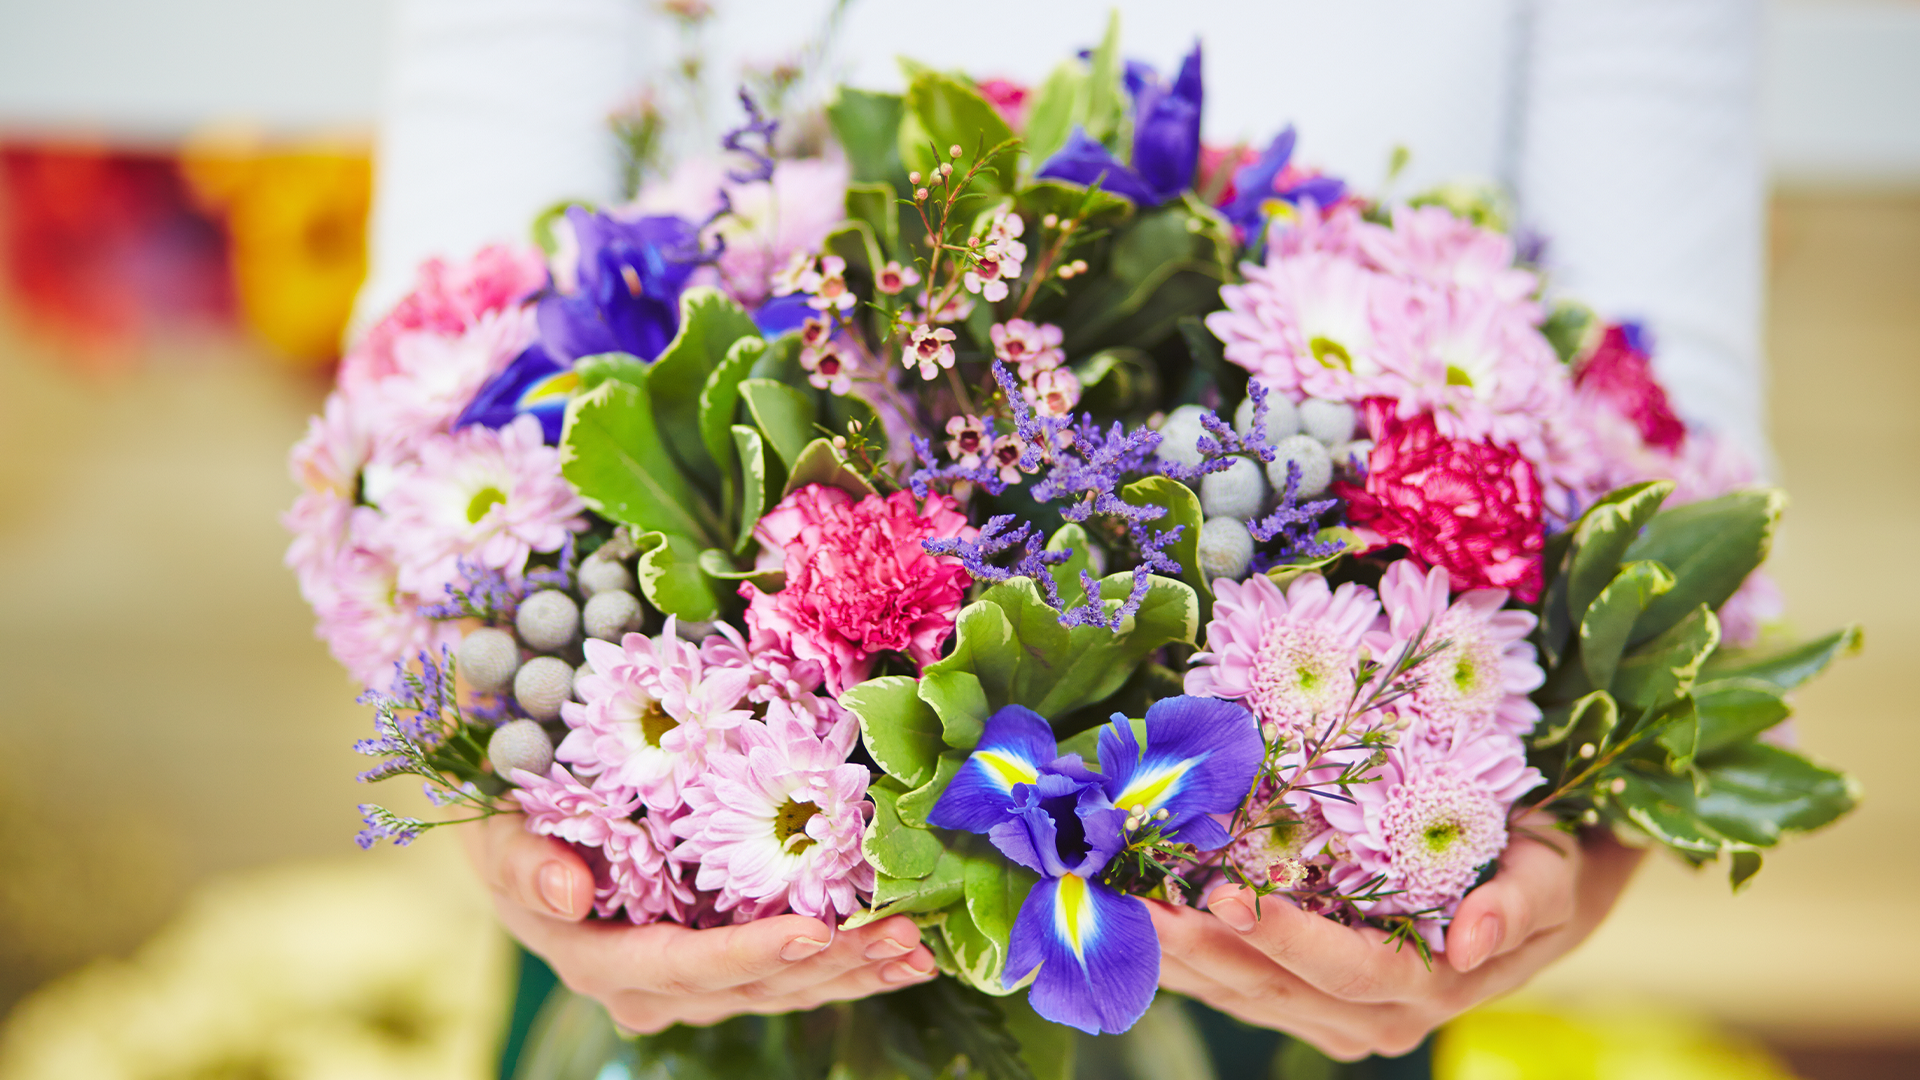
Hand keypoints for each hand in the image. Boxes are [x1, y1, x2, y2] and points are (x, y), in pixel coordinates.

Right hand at [464, 813, 938, 1032]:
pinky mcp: (726, 964)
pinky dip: (850, 964)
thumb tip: (566, 890)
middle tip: (901, 936)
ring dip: (854, 970)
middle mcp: (654, 988)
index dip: (751, 956)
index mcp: (601, 961)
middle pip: (755, 987)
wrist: (523, 839)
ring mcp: (695, 983)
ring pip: (786, 990)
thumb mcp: (499, 838)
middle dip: (831, 965)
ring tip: (917, 947)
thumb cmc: (512, 827)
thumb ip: (523, 864)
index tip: (813, 934)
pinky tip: (904, 954)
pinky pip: (795, 975)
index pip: (685, 968)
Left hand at [1149, 819, 1643, 1060]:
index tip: (1228, 894)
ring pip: (1238, 993)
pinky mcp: (1302, 1006)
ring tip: (1112, 901)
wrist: (1530, 897)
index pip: (1347, 968)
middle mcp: (1377, 1018)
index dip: (1286, 937)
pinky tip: (1130, 920)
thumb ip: (1520, 904)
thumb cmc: (1539, 866)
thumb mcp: (1550, 874)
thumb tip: (1473, 938)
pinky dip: (1178, 957)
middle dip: (1199, 944)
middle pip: (1272, 986)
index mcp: (1432, 986)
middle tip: (1135, 896)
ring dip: (1172, 952)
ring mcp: (1332, 1019)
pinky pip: (1229, 989)